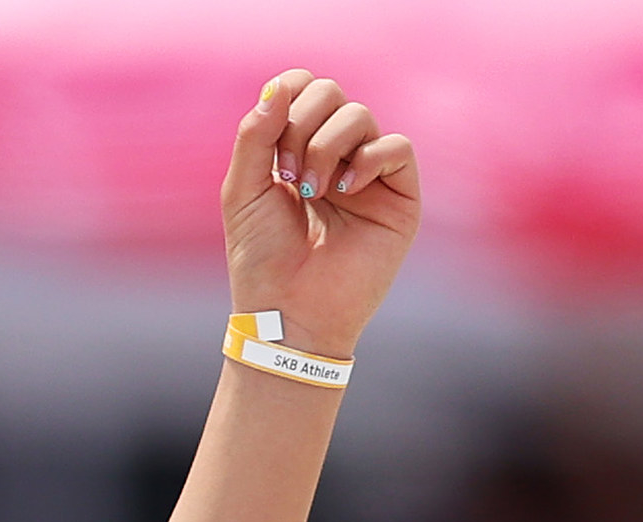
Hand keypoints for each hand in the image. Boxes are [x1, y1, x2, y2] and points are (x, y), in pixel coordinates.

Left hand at [221, 72, 419, 364]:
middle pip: (332, 92)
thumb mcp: (243, 191)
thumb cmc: (262, 260)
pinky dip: (367, 159)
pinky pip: (396, 146)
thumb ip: (255, 136)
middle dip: (302, 125)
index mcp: (297, 149)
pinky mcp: (400, 195)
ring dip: (326, 147)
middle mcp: (335, 155)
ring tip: (311, 192)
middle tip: (287, 174)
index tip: (270, 135)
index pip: (304, 88)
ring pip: (360, 115)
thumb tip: (278, 87)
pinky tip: (344, 191)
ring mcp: (369, 173)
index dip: (289, 93)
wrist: (288, 313)